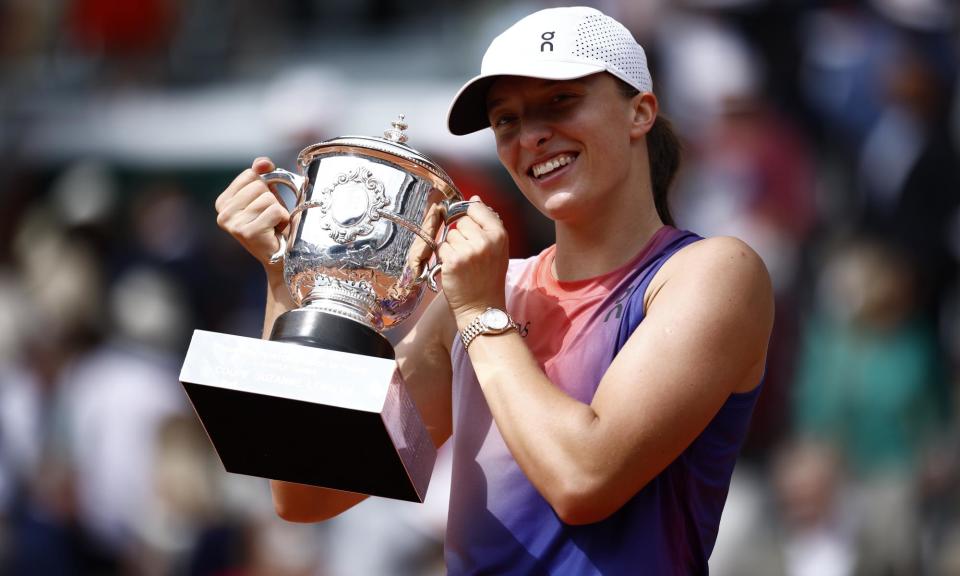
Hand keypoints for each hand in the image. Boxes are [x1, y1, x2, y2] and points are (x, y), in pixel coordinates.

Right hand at [215, 157, 289, 275]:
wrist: (281, 256)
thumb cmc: (274, 224)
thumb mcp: (266, 194)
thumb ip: (262, 174)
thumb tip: (263, 162)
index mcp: (223, 202)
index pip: (250, 174)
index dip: (265, 186)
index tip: (264, 205)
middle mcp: (223, 213)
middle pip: (259, 186)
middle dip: (272, 200)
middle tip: (270, 218)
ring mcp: (233, 224)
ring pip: (268, 198)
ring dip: (279, 212)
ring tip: (273, 226)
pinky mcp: (248, 233)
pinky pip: (275, 211)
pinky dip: (283, 220)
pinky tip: (276, 232)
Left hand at [437, 197, 509, 328]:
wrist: (482, 308)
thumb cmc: (489, 279)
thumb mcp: (498, 248)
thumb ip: (488, 223)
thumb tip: (475, 199)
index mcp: (499, 235)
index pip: (476, 208)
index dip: (470, 217)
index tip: (472, 231)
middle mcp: (486, 241)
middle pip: (461, 221)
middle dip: (461, 235)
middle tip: (470, 255)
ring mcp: (469, 251)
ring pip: (450, 235)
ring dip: (452, 247)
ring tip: (463, 263)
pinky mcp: (453, 261)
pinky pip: (442, 247)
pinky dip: (445, 258)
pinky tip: (455, 269)